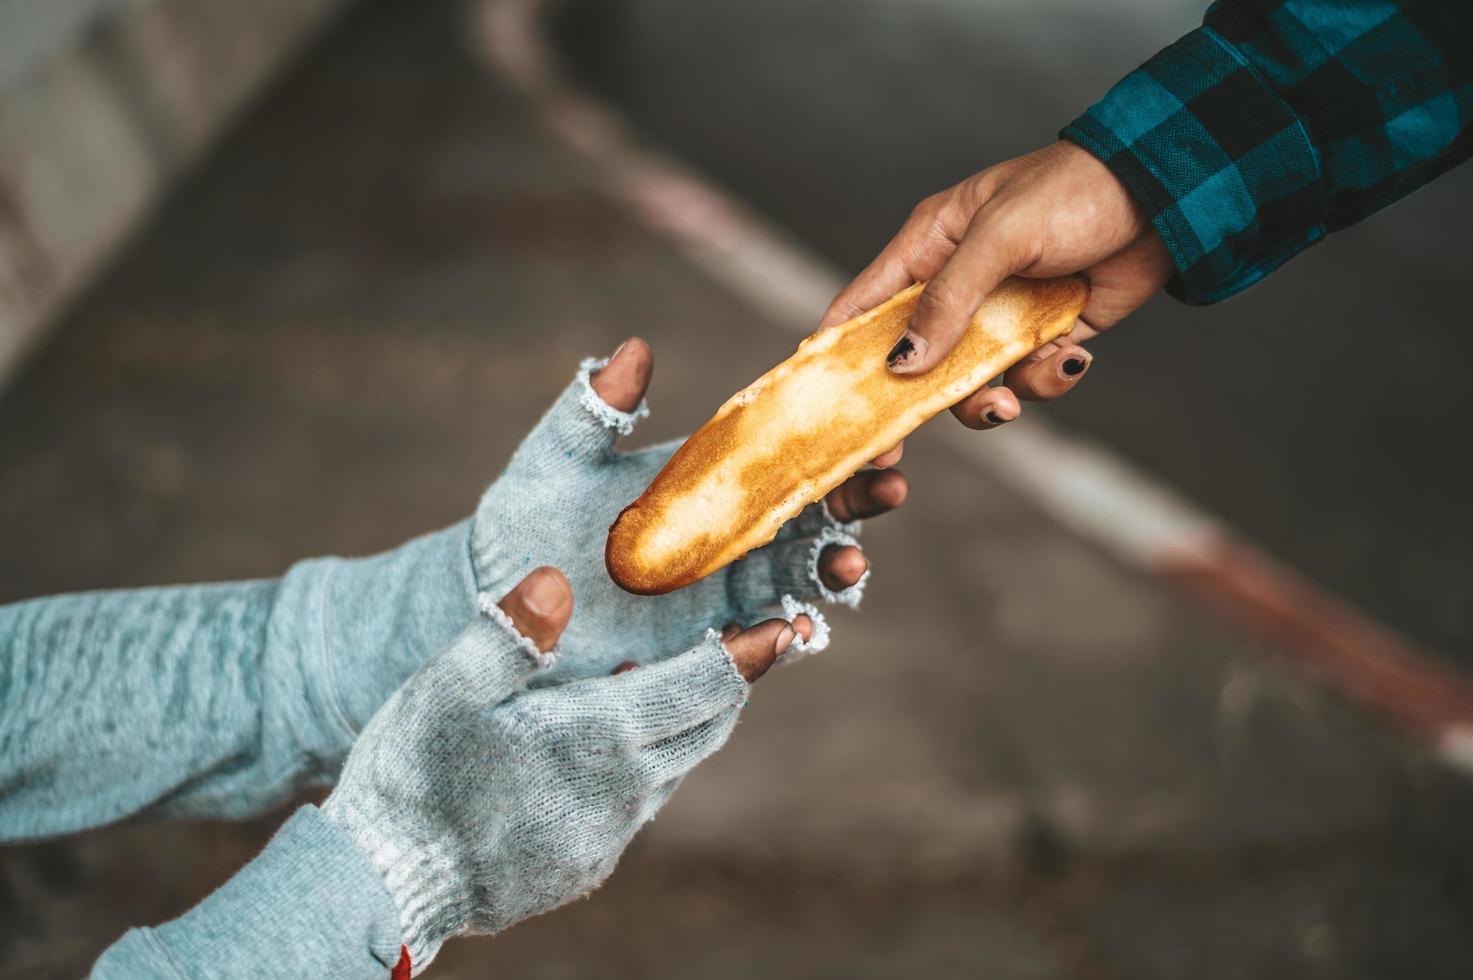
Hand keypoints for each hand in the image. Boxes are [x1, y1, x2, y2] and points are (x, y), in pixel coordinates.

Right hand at [324, 567, 807, 972]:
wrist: (387, 884)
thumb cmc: (414, 776)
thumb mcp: (448, 688)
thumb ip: (509, 632)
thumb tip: (558, 579)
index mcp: (601, 736)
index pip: (705, 685)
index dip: (748, 651)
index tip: (785, 621)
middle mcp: (624, 791)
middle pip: (709, 726)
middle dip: (732, 680)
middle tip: (744, 638)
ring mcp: (608, 834)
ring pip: (678, 764)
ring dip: (687, 720)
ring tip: (676, 676)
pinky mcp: (588, 862)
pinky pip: (641, 802)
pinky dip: (648, 760)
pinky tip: (614, 739)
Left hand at [470, 338, 906, 681]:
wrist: (493, 600)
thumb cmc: (524, 519)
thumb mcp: (555, 463)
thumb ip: (592, 410)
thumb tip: (633, 349)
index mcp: (709, 482)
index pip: (788, 461)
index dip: (836, 449)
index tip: (873, 436)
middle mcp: (727, 538)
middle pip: (811, 521)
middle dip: (855, 508)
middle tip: (887, 490)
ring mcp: (716, 596)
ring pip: (794, 583)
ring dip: (828, 573)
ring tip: (845, 566)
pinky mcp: (696, 649)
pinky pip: (750, 648)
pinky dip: (776, 639)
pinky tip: (790, 628)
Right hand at [820, 140, 1171, 461]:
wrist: (1166, 197)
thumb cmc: (1072, 191)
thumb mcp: (1000, 237)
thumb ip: (948, 300)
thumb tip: (900, 364)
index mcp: (929, 248)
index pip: (864, 306)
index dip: (838, 353)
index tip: (822, 404)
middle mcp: (957, 286)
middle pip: (913, 359)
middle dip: (910, 401)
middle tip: (894, 450)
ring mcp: (1001, 315)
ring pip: (969, 381)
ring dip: (987, 398)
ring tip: (1013, 399)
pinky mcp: (1046, 335)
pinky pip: (1028, 377)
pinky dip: (1046, 379)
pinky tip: (1071, 355)